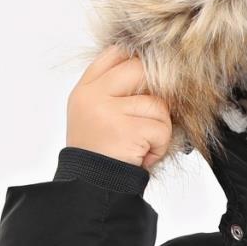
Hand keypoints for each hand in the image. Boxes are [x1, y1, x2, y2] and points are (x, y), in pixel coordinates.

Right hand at [66, 44, 173, 169]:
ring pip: (156, 104)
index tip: (148, 78)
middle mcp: (92, 96)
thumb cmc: (100, 157)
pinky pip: (161, 128)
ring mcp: (107, 111)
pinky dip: (160, 146)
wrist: (92, 191)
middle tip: (152, 116)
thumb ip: (114, 91)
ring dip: (159, 129)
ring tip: (143, 146)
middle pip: (140, 68)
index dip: (137, 61)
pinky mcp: (125, 130)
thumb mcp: (97, 117)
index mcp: (85, 90)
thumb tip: (151, 70)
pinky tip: (144, 156)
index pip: (115, 54)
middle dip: (155, 93)